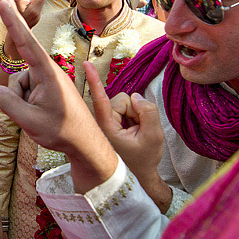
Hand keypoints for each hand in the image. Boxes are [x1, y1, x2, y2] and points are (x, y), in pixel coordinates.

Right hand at [0, 0, 103, 156]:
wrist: (85, 143)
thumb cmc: (62, 131)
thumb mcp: (30, 121)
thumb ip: (8, 103)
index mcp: (47, 73)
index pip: (27, 43)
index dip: (13, 21)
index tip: (6, 2)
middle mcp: (48, 72)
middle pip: (18, 75)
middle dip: (17, 94)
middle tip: (30, 98)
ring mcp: (48, 80)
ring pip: (20, 85)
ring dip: (22, 102)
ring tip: (40, 117)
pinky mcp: (48, 87)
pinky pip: (27, 91)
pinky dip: (27, 104)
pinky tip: (40, 115)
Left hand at [86, 63, 164, 179]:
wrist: (139, 176)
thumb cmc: (143, 160)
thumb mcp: (153, 137)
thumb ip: (148, 112)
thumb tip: (136, 96)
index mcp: (106, 127)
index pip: (101, 99)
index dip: (95, 80)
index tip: (86, 62)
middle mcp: (103, 121)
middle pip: (123, 99)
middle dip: (135, 111)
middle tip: (139, 132)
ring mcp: (107, 121)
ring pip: (126, 103)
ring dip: (135, 115)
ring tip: (135, 134)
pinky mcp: (112, 120)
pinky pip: (128, 108)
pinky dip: (134, 117)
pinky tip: (134, 132)